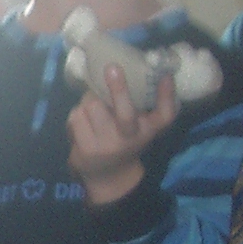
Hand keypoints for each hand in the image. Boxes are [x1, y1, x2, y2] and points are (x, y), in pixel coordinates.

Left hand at [67, 65, 176, 204]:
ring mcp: (106, 146)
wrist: (109, 175)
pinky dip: (78, 113)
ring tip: (94, 106)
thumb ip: (147, 102)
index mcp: (149, 130)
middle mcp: (130, 139)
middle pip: (125, 113)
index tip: (166, 75)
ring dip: (90, 100)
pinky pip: (76, 117)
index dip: (166, 95)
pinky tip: (84, 122)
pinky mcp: (84, 151)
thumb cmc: (127, 140)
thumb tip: (146, 70)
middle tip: (112, 67)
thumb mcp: (144, 125)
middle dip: (117, 88)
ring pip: (92, 106)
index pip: (164, 115)